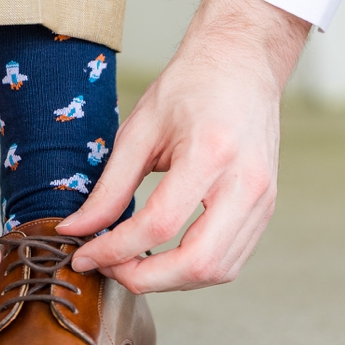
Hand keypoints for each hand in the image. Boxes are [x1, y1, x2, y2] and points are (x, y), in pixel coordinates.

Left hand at [56, 0, 309, 291]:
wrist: (242, 64)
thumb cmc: (192, 86)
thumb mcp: (139, 129)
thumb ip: (109, 187)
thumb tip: (78, 230)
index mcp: (211, 154)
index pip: (159, 226)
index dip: (115, 250)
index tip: (85, 256)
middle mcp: (247, 183)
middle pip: (196, 263)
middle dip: (145, 278)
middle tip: (109, 268)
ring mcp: (263, 200)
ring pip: (217, 271)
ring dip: (170, 280)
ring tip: (133, 264)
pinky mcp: (266, 209)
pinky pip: (231, 260)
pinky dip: (193, 270)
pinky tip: (165, 256)